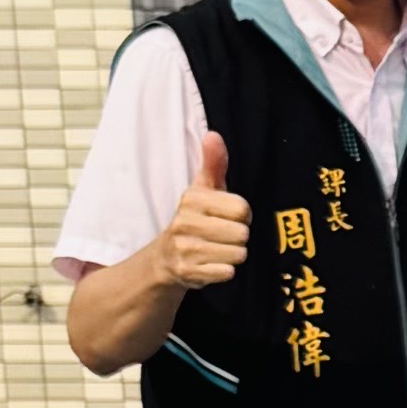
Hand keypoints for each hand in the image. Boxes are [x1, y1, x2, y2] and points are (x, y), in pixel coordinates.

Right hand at [155, 127, 247, 293]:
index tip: (227, 216)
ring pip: (238, 254)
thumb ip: (213, 164)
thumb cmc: (194, 220)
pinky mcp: (188, 272)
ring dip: (232, 255)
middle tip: (221, 236)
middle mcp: (185, 222)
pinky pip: (227, 273)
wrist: (164, 260)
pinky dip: (224, 271)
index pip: (242, 209)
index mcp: (192, 199)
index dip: (241, 215)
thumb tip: (213, 134)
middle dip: (238, 236)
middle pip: (242, 233)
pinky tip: (210, 264)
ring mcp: (185, 249)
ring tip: (216, 250)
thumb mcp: (203, 190)